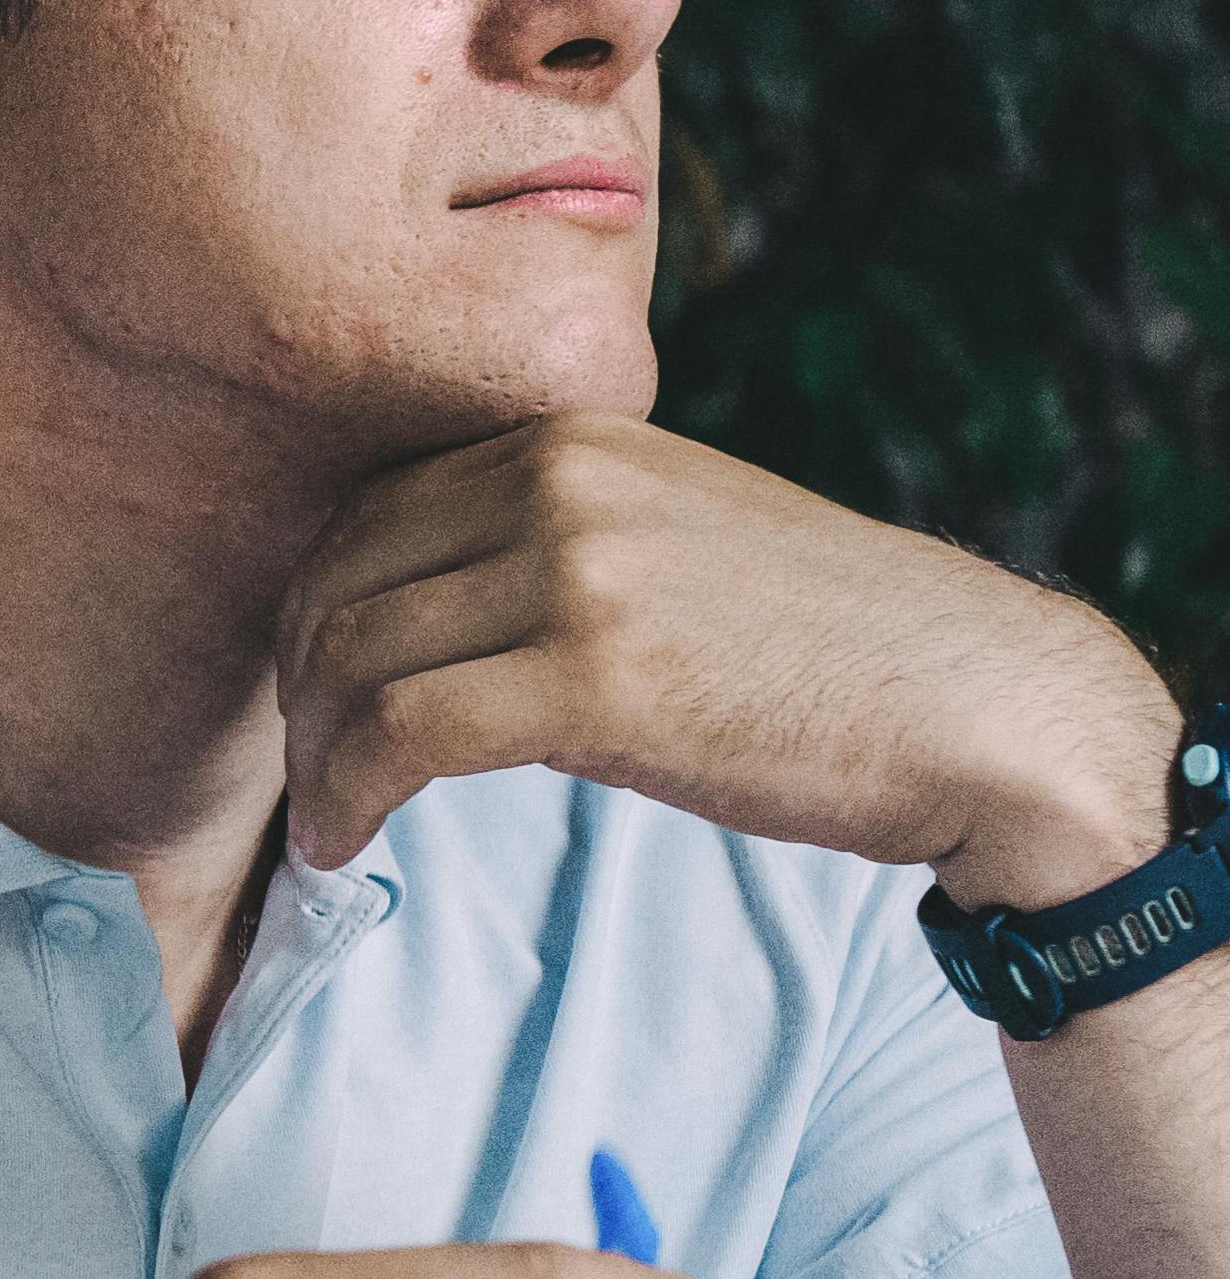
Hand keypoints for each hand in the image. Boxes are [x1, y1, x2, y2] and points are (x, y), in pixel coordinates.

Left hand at [279, 415, 1174, 906]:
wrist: (975, 704)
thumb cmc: (819, 646)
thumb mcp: (671, 538)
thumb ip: (548, 545)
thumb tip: (408, 613)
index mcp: (573, 436)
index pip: (368, 513)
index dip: (314, 611)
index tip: (318, 690)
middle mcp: (562, 480)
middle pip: (339, 581)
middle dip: (302, 686)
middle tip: (312, 765)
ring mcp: (578, 571)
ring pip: (352, 659)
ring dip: (316, 754)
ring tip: (328, 814)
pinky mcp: (595, 676)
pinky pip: (402, 734)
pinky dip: (346, 798)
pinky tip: (345, 841)